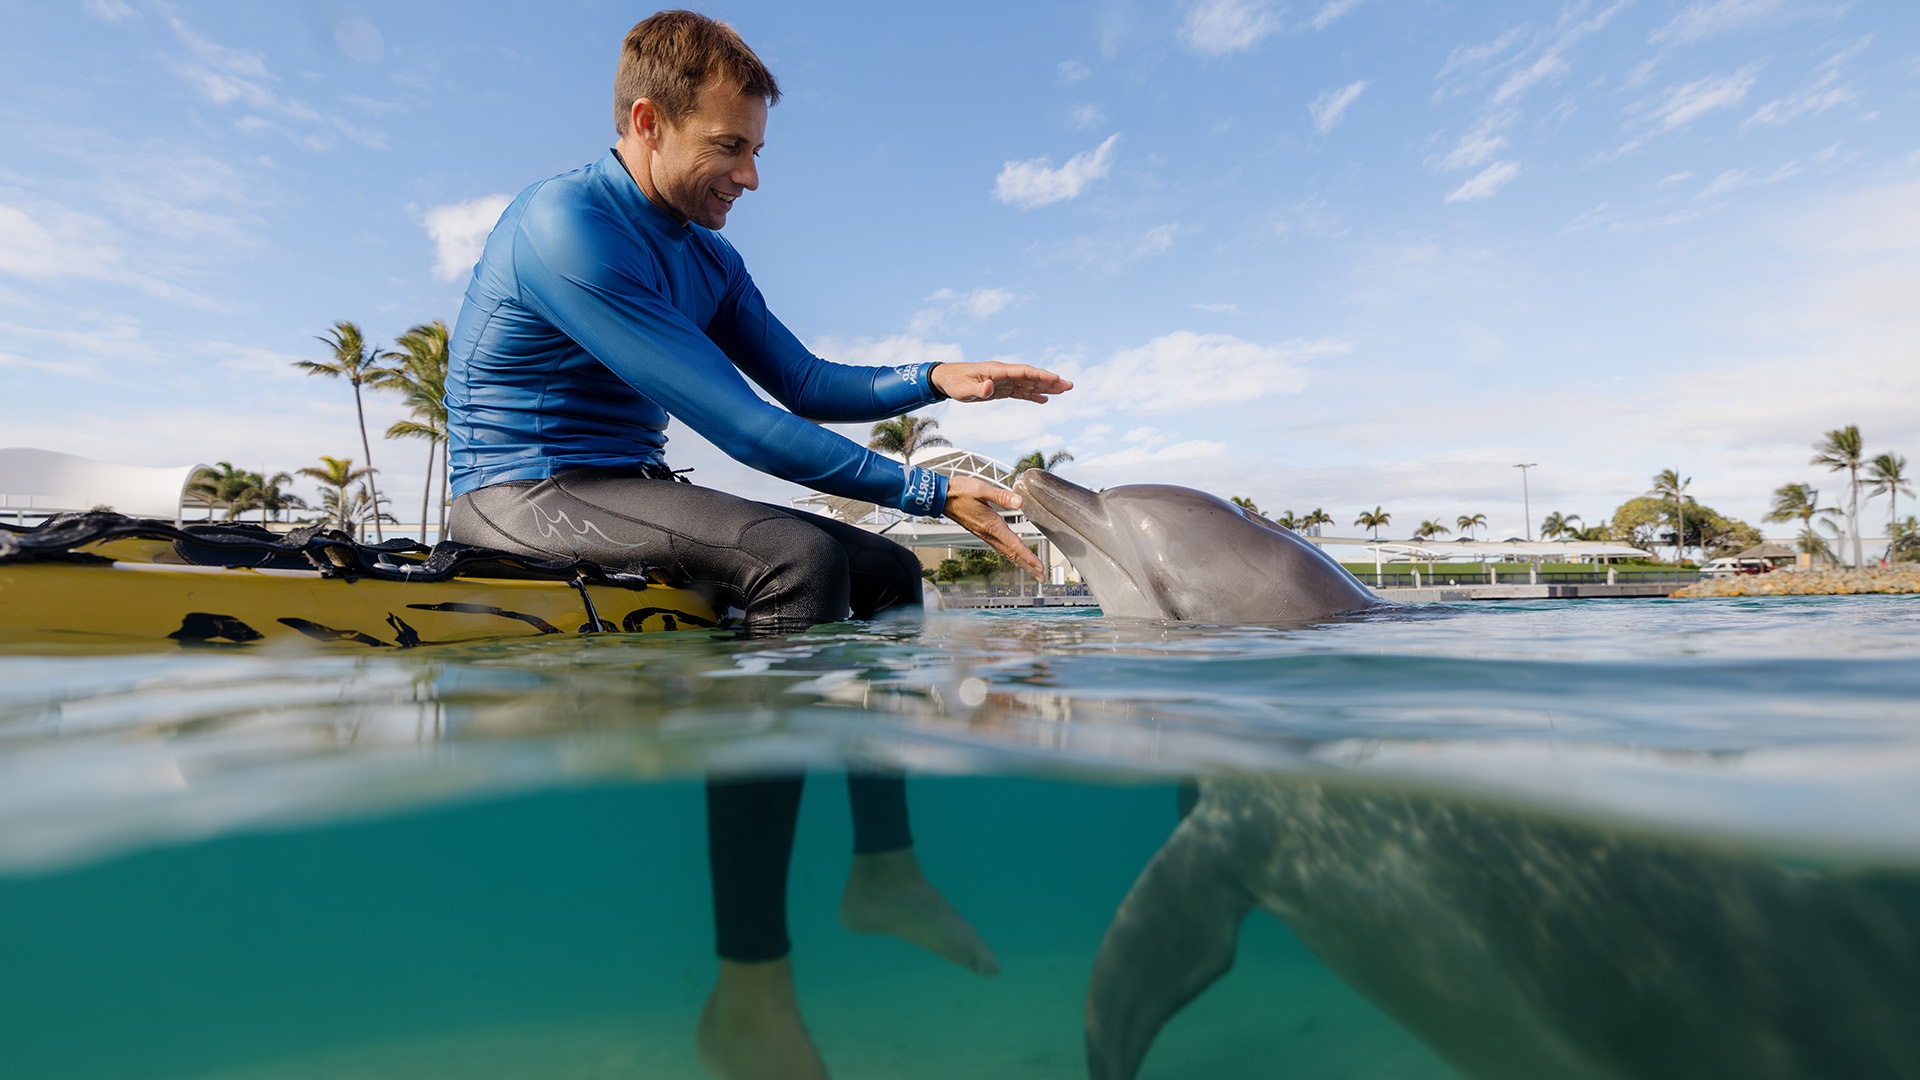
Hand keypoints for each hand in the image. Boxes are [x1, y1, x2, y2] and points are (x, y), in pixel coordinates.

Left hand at [931, 361, 1072, 403]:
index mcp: (997, 370)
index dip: (1040, 375)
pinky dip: (1032, 395)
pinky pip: (1020, 392)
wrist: (946, 379)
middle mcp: (1003, 374)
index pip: (1024, 372)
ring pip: (1029, 384)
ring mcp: (1003, 381)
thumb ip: (978, 389)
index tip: (1056, 378)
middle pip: (1031, 377)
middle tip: (1069, 385)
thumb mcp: (963, 389)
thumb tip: (990, 388)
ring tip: (1064, 390)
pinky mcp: (1000, 389)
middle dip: (1050, 381)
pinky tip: (1044, 399)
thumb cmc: (954, 382)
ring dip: (1046, 387)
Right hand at [944, 475, 1045, 576]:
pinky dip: (1011, 555)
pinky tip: (1015, 556)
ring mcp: (985, 535)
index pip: (1015, 545)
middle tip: (1042, 578)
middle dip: (1029, 567)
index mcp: (992, 525)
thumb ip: (1001, 496)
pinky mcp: (982, 532)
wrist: (941, 497)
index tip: (1040, 567)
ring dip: (1021, 563)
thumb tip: (1019, 501)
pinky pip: (1000, 548)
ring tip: (1033, 571)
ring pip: (1007, 553)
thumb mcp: (981, 489)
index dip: (1029, 557)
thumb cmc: (960, 491)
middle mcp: (989, 534)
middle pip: (1012, 555)